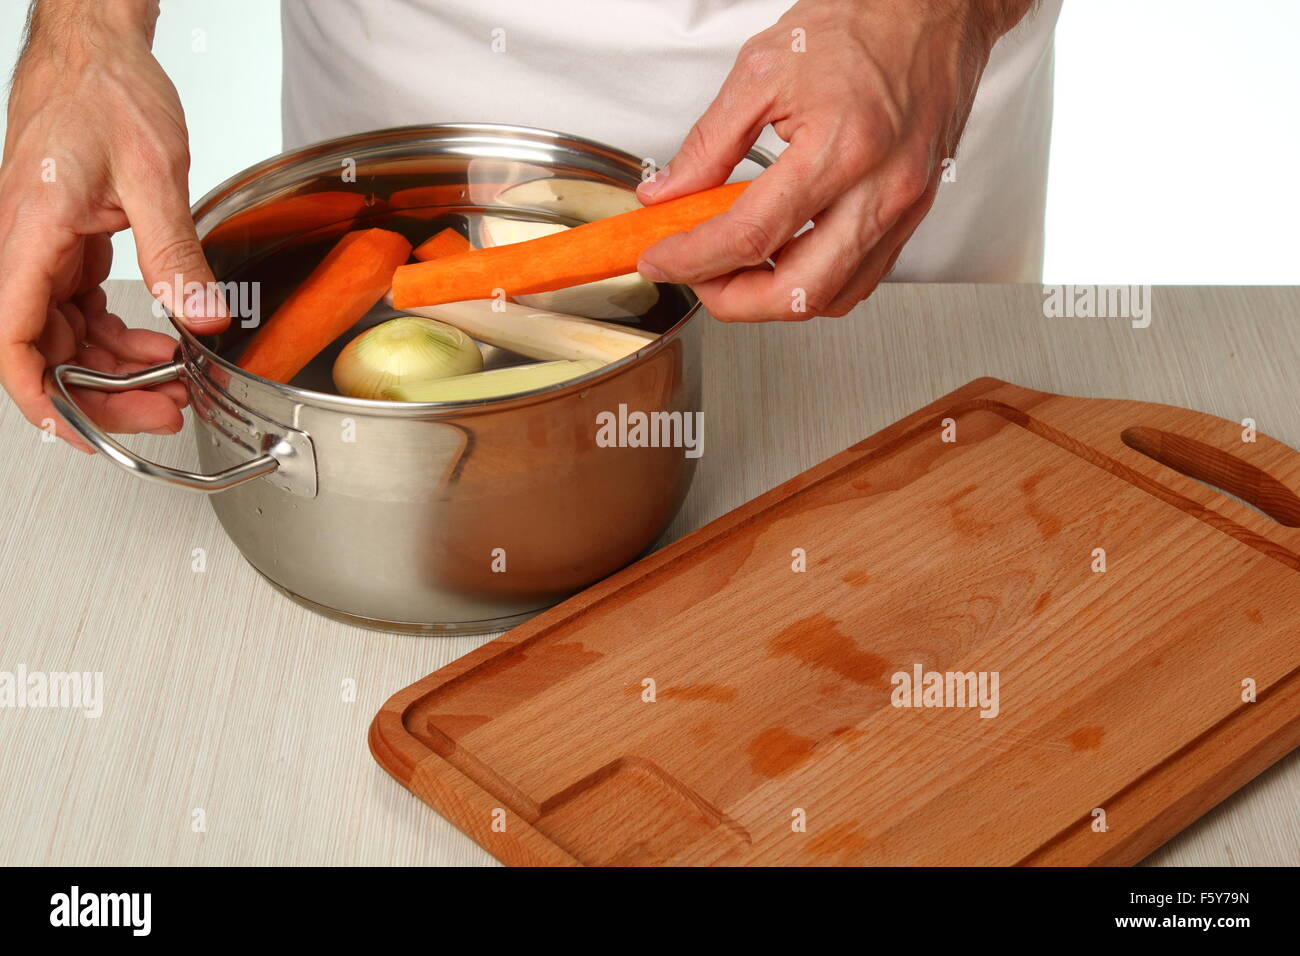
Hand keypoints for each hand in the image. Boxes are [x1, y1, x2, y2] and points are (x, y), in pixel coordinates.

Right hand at [0, 0, 226, 450]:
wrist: (96, 52)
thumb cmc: (105, 91)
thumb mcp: (152, 175)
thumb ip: (175, 254)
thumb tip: (203, 319)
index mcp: (27, 233)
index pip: (13, 339)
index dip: (43, 397)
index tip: (79, 431)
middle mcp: (22, 247)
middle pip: (44, 350)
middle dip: (103, 392)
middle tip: (163, 411)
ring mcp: (39, 250)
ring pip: (65, 336)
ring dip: (116, 369)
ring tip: (172, 387)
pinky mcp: (63, 246)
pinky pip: (81, 309)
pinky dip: (118, 336)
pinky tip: (159, 345)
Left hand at [636, 0, 1030, 320]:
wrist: (935, 8)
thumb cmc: (864, 21)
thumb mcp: (762, 69)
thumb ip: (709, 143)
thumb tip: (669, 192)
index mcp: (841, 147)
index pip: (752, 234)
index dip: (694, 258)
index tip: (661, 258)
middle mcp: (881, 188)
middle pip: (799, 292)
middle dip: (734, 301)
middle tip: (699, 278)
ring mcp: (903, 207)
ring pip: (833, 297)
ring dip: (774, 298)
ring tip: (736, 267)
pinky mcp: (913, 213)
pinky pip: (861, 278)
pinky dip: (815, 284)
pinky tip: (784, 258)